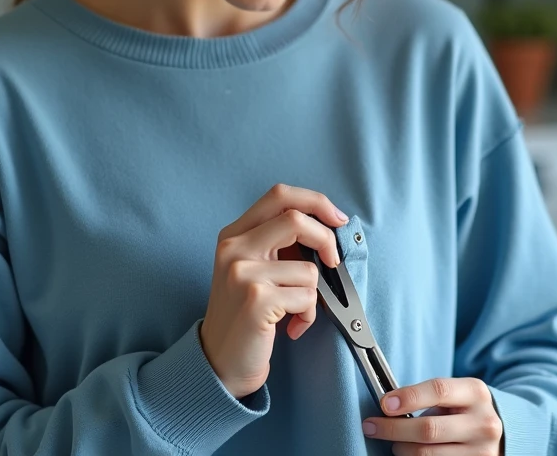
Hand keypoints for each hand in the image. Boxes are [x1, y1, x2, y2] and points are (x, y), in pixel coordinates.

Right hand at [200, 183, 348, 399]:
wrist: (219, 362)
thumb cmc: (244, 315)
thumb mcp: (251, 268)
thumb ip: (276, 243)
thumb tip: (326, 227)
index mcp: (234, 234)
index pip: (279, 196)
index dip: (315, 201)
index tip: (337, 219)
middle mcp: (233, 248)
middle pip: (296, 219)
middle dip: (326, 240)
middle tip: (332, 261)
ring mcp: (243, 273)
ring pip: (309, 268)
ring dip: (313, 295)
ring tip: (293, 311)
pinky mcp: (256, 300)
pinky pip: (308, 298)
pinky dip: (308, 316)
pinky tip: (291, 327)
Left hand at [361, 377, 504, 455]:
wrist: (503, 432)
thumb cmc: (467, 409)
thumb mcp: (457, 394)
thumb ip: (429, 396)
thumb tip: (388, 405)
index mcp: (476, 393)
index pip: (438, 390)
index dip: (408, 397)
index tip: (384, 404)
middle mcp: (483, 423)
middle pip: (429, 429)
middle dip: (393, 429)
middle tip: (372, 426)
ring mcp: (482, 451)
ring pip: (427, 454)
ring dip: (402, 449)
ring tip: (395, 442)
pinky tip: (409, 453)